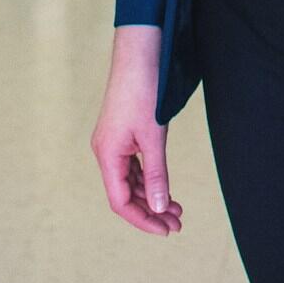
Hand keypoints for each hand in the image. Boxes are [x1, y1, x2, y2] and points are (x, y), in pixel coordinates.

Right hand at [91, 26, 182, 235]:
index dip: (142, 220)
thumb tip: (159, 208)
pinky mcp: (121, 133)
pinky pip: (132, 165)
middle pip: (124, 194)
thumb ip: (156, 175)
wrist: (139, 52)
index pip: (120, 202)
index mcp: (107, 154)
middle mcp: (105, 151)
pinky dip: (148, 179)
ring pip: (129, 181)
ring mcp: (113, 142)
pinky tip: (163, 186)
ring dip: (151, 196)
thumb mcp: (154, 136)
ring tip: (176, 209)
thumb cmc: (144, 90)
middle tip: (178, 223)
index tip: (166, 230)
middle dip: (150, 210)